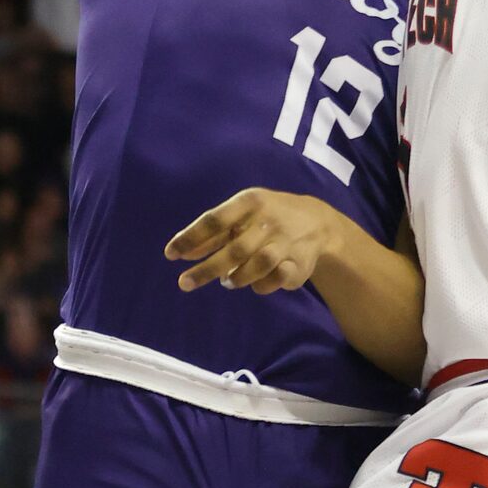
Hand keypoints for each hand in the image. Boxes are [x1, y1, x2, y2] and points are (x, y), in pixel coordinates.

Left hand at [166, 188, 338, 295]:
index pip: (215, 220)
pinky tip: (255, 282)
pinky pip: (272, 281)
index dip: (191, 238)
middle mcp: (268, 220)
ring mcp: (285, 242)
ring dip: (235, 278)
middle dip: (206, 269)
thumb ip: (214, 232)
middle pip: (233, 250)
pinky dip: (259, 286)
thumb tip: (180, 251)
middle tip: (184, 283)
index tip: (171, 254)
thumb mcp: (242, 213)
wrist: (316, 221)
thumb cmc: (266, 216)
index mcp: (250, 202)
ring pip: (254, 267)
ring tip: (227, 281)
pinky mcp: (297, 264)